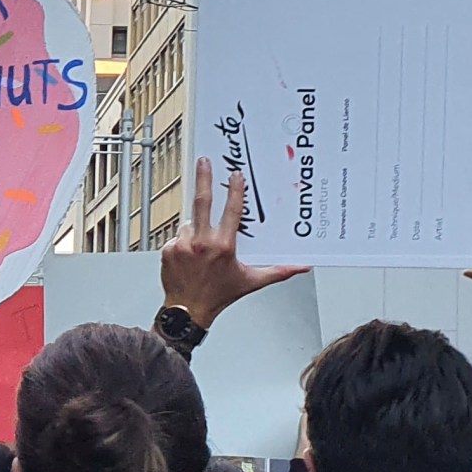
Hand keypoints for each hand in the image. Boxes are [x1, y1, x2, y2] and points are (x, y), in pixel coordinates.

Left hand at [160, 158, 309, 326]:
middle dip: (203, 178)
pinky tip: (190, 256)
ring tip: (201, 249)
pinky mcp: (168, 249)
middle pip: (202, 202)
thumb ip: (279, 271)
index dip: (235, 191)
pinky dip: (184, 241)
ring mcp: (182, 245)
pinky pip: (178, 236)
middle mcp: (202, 243)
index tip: (236, 175)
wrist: (187, 310)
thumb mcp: (252, 281)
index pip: (231, 211)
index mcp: (224, 246)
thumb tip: (303, 267)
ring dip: (196, 228)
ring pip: (190, 223)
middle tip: (204, 161)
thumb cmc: (219, 295)